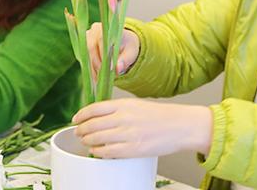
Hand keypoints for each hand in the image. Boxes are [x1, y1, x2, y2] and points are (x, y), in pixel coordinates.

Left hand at [72, 99, 212, 157]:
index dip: (81, 115)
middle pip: (92, 124)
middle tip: (78, 132)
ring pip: (97, 138)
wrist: (181, 126)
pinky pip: (108, 152)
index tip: (75, 119)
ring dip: (87, 141)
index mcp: (124, 105)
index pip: (94, 109)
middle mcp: (123, 118)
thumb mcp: (137, 105)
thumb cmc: (161, 116)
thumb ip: (118, 109)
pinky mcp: (133, 149)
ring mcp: (128, 134)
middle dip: (81, 130)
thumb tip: (99, 116)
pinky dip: (98, 152)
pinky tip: (96, 151)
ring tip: (85, 142)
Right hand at [86, 24, 139, 79]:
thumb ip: (125, 61)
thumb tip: (118, 69)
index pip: (101, 39)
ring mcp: (86, 39)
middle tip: (105, 76)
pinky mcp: (84, 47)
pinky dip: (90, 69)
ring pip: (86, 55)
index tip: (109, 68)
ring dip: (93, 68)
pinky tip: (96, 78)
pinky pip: (85, 59)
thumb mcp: (131, 53)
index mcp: (106, 27)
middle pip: (91, 48)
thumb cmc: (128, 47)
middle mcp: (93, 31)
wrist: (123, 43)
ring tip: (100, 79)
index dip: (103, 54)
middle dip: (98, 63)